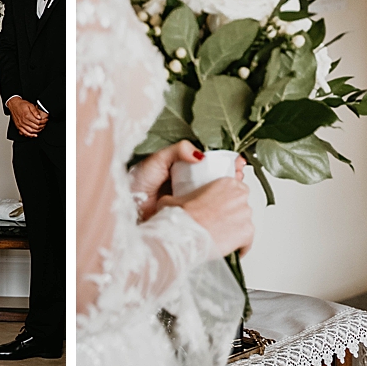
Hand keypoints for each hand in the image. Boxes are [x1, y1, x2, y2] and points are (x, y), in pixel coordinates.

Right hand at [8, 96, 47, 137]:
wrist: (13, 105)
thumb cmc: (21, 105)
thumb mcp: (30, 105)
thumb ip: (35, 111)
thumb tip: (39, 117)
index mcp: (27, 115)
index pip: (37, 122)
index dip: (43, 122)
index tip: (46, 120)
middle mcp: (23, 120)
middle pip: (35, 127)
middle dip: (41, 126)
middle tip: (44, 125)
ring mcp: (20, 124)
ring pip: (30, 131)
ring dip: (37, 131)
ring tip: (41, 129)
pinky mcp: (18, 126)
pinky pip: (24, 133)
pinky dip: (30, 135)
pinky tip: (34, 135)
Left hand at [129, 143, 246, 220]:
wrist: (126, 208)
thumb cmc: (137, 182)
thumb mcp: (158, 159)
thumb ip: (178, 150)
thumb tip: (200, 154)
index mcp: (183, 168)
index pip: (211, 162)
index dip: (226, 162)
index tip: (237, 162)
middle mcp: (189, 183)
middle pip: (217, 179)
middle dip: (232, 177)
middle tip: (240, 175)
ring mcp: (190, 200)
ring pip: (215, 196)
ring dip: (228, 194)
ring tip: (238, 189)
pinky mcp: (189, 215)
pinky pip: (207, 212)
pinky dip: (218, 210)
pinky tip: (226, 208)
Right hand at [158, 176, 253, 257]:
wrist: (184, 237)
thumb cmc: (181, 218)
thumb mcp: (171, 200)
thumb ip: (176, 197)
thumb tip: (167, 201)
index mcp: (226, 183)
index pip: (237, 187)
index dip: (229, 198)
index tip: (223, 206)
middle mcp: (239, 196)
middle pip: (242, 204)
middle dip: (233, 213)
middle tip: (220, 222)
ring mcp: (245, 215)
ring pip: (245, 222)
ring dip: (236, 229)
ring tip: (223, 237)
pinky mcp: (248, 233)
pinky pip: (248, 241)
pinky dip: (241, 246)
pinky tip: (231, 249)